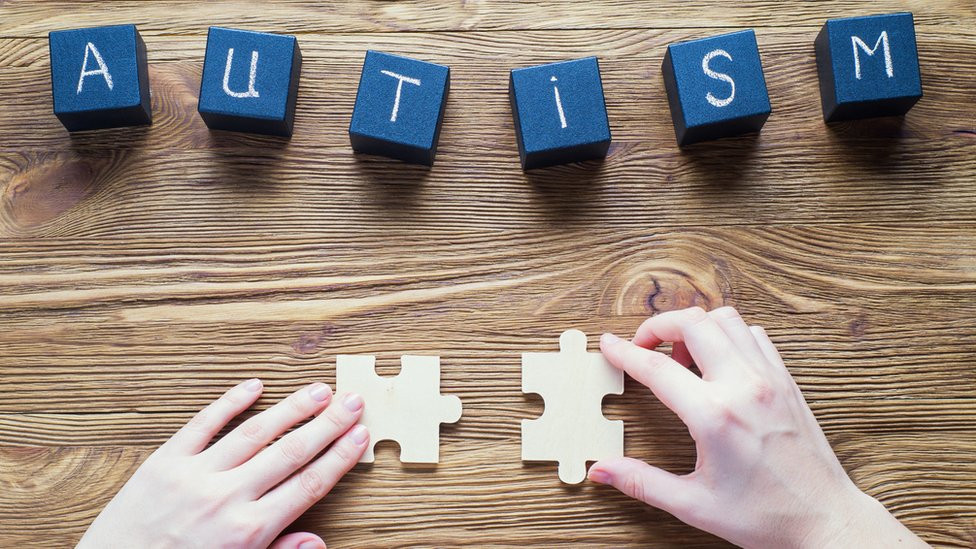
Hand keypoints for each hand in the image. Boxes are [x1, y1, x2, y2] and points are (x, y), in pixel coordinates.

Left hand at [78, 379, 368, 548]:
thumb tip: (316, 544)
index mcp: (248, 532)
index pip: (308, 485)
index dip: (339, 457)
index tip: (360, 435)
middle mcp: (226, 498)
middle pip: (290, 452)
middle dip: (327, 424)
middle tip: (353, 400)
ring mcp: (195, 476)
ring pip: (254, 433)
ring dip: (291, 408)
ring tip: (318, 389)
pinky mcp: (164, 462)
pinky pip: (202, 425)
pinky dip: (229, 402)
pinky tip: (254, 386)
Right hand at [588, 307, 927, 547]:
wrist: (825, 521)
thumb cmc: (766, 517)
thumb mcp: (693, 505)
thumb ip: (642, 482)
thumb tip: (603, 471)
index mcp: (715, 416)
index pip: (657, 367)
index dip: (625, 352)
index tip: (609, 345)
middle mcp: (744, 387)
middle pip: (693, 322)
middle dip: (658, 326)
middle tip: (644, 346)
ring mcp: (770, 379)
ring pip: (726, 319)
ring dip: (696, 326)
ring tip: (682, 356)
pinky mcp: (787, 382)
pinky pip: (753, 336)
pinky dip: (728, 335)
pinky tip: (717, 363)